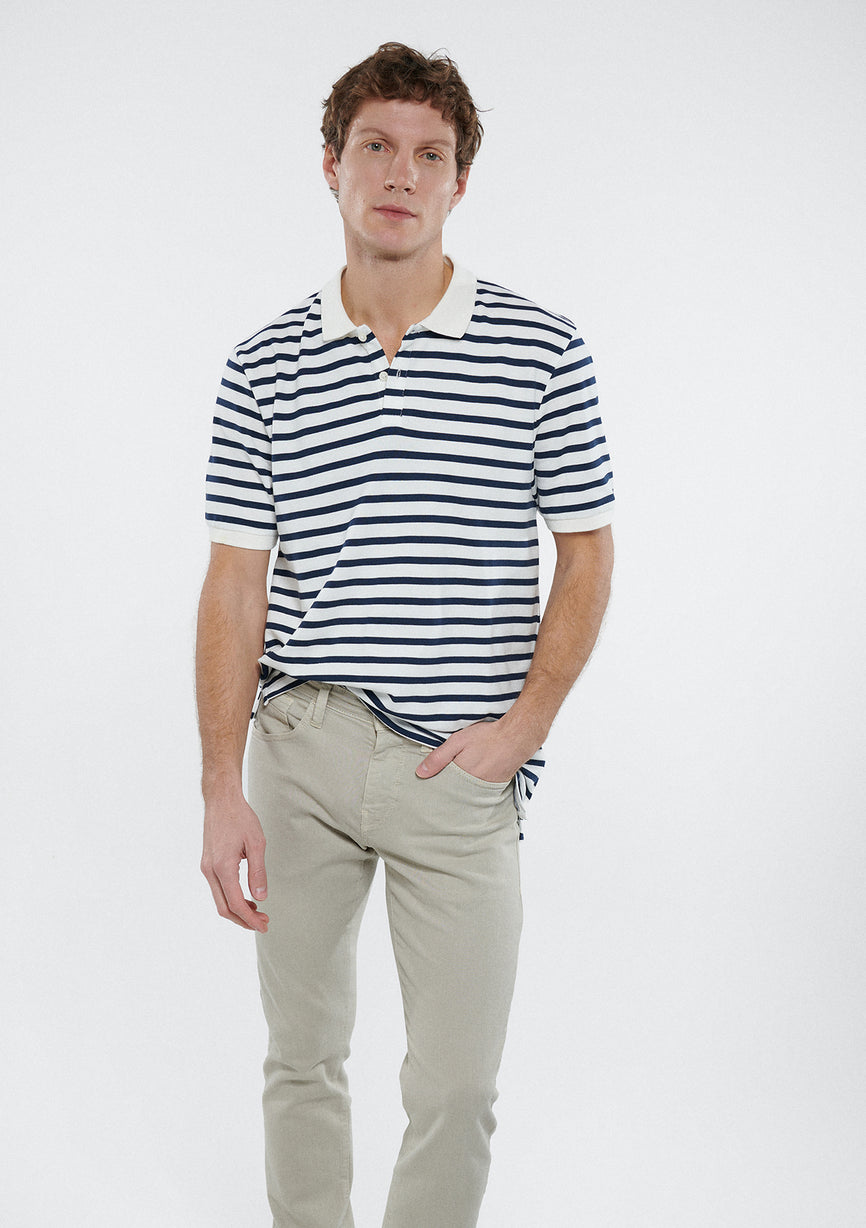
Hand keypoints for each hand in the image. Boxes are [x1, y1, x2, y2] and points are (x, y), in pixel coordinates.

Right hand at [200, 793, 268, 932]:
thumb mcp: (256, 843)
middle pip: (224, 908)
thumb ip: (258, 872)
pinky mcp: (208, 864)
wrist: (221, 800)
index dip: (250, 919)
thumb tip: (261, 898)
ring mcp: (206, 868)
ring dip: (238, 910)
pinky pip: (218, 889)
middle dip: (244, 920)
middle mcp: (210, 870)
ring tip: (258, 912)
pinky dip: (231, 898)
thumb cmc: (240, 817)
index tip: (264, 926)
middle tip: (264, 923)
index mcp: (222, 867)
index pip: (235, 903)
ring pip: (219, 900)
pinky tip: (246, 897)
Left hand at [415, 717, 541, 783]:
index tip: (426, 793)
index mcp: (461, 776)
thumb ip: (438, 758)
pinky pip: (481, 792)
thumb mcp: (457, 742)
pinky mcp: (497, 786)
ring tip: (455, 789)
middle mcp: (473, 787)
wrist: (517, 737)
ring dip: (461, 792)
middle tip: (438, 797)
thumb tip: (420, 773)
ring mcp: (486, 788)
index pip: (443, 790)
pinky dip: (475, 789)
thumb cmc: (487, 737)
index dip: (435, 790)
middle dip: (447, 794)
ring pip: (468, 794)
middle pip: (455, 795)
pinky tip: (472, 783)